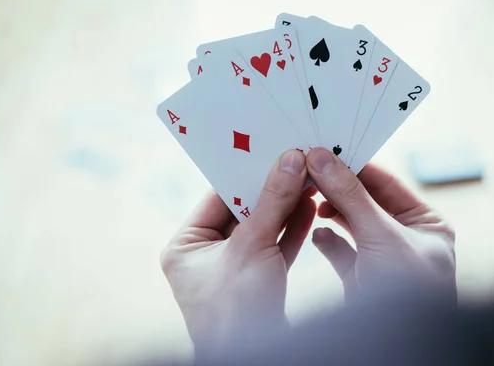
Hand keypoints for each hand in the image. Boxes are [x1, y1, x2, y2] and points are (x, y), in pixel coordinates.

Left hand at [160, 150, 315, 354]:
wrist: (258, 364)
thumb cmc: (236, 312)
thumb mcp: (252, 247)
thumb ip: (272, 202)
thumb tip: (290, 161)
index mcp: (185, 247)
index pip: (217, 196)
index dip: (245, 172)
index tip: (270, 149)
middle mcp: (204, 256)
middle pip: (242, 210)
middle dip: (270, 189)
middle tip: (293, 161)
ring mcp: (230, 269)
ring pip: (261, 228)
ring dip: (285, 207)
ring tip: (307, 180)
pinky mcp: (254, 280)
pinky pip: (273, 247)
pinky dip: (291, 230)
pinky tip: (309, 209)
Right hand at [307, 148, 455, 303]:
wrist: (396, 352)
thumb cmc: (409, 296)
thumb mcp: (382, 237)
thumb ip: (351, 196)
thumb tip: (324, 159)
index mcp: (427, 225)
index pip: (387, 183)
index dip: (356, 165)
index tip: (326, 150)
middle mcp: (407, 239)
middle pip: (366, 202)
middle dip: (338, 188)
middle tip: (309, 169)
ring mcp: (384, 260)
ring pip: (351, 225)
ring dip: (330, 213)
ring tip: (307, 198)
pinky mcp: (363, 279)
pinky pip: (342, 252)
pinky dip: (327, 242)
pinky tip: (315, 234)